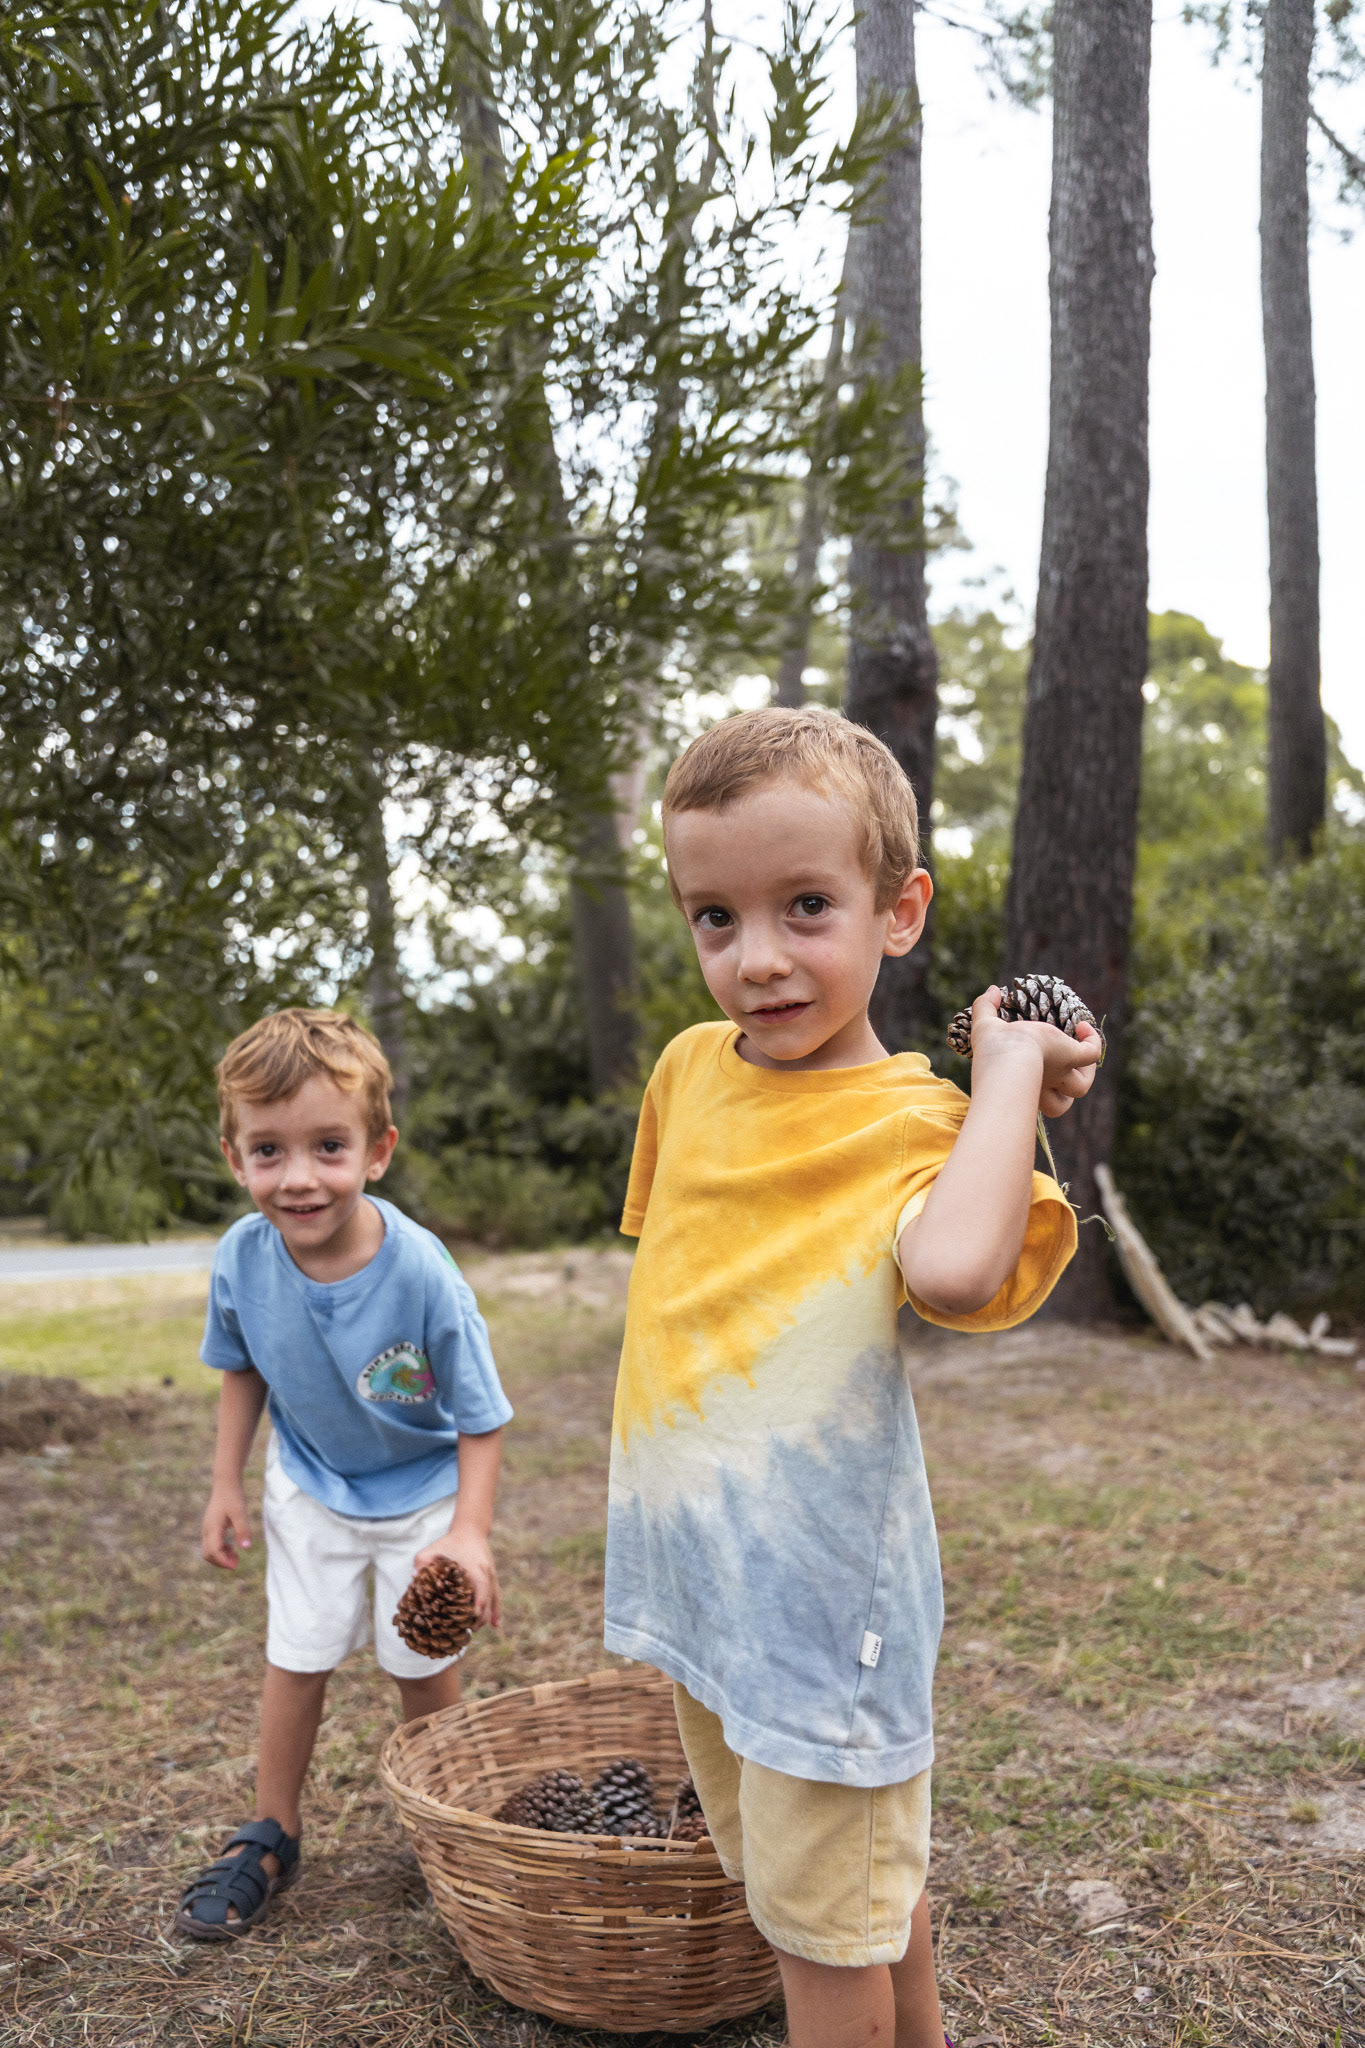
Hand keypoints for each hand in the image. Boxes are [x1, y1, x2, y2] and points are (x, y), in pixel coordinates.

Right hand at [202, 1483, 251, 1569]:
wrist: (226, 1483)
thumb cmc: (233, 1496)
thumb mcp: (240, 1512)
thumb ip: (242, 1530)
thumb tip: (245, 1548)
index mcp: (212, 1528)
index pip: (213, 1552)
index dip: (224, 1562)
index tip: (236, 1565)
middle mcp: (207, 1530)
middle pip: (208, 1555)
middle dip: (221, 1562)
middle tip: (237, 1562)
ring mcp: (207, 1529)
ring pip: (209, 1551)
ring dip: (221, 1557)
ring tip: (235, 1556)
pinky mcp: (211, 1527)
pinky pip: (211, 1544)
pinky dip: (220, 1550)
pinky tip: (231, 1547)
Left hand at [414, 1526, 501, 1628]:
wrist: (471, 1530)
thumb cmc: (451, 1541)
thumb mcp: (433, 1548)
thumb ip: (423, 1561)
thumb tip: (414, 1578)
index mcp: (474, 1566)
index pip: (481, 1586)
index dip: (479, 1602)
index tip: (473, 1615)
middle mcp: (486, 1572)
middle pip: (489, 1597)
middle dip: (481, 1615)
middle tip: (469, 1629)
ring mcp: (491, 1575)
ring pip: (494, 1599)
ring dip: (487, 1615)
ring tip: (475, 1630)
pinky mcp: (492, 1577)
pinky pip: (496, 1596)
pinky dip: (496, 1610)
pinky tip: (495, 1624)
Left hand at [968, 987, 1102, 1118]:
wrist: (1010, 1057)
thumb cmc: (994, 1051)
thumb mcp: (985, 1025)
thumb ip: (985, 1006)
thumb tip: (992, 990)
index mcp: (1023, 1084)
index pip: (1033, 1098)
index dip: (1037, 1087)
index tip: (1035, 1064)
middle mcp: (1043, 1085)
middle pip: (1060, 1106)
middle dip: (1062, 1094)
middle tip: (1060, 1073)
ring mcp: (1060, 1073)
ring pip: (1080, 1087)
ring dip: (1087, 1072)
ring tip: (1080, 1050)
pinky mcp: (1071, 1058)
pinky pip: (1091, 1054)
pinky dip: (1092, 1042)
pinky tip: (1083, 1026)